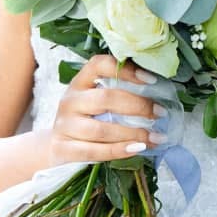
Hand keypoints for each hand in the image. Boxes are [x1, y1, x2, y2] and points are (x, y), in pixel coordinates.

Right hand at [43, 54, 168, 166]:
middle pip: (105, 98)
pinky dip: (120, 150)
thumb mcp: (94, 101)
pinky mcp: (63, 148)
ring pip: (101, 129)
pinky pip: (95, 151)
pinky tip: (138, 149)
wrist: (56, 146)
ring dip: (133, 133)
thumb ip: (117, 93)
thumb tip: (156, 92)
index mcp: (80, 82)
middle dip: (138, 106)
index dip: (126, 70)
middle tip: (160, 113)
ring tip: (156, 137)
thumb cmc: (84, 120)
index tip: (151, 80)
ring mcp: (65, 125)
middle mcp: (70, 100)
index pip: (100, 65)